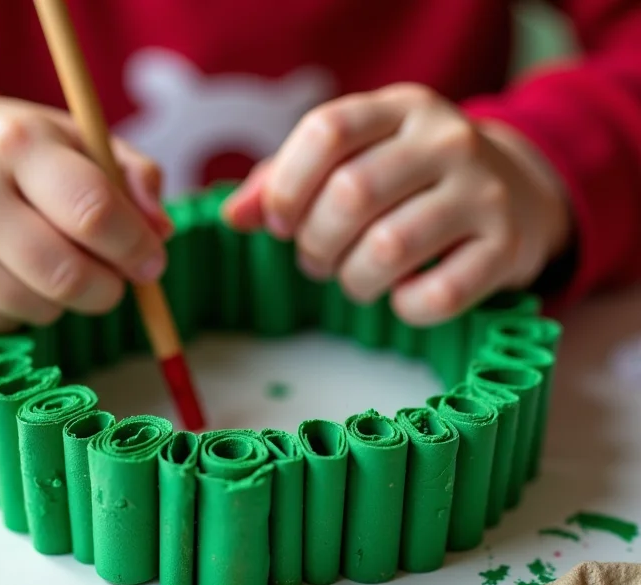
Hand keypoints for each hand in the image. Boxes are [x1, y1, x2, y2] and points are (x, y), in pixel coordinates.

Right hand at [0, 94, 170, 333]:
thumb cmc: (14, 153)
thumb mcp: (77, 140)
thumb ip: (132, 178)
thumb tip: (161, 232)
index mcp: (19, 144)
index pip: (94, 212)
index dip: (136, 248)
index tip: (152, 261)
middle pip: (68, 276)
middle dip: (110, 289)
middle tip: (116, 278)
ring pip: (39, 310)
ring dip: (66, 300)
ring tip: (53, 261)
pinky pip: (4, 326)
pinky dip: (25, 311)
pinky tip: (14, 274)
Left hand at [224, 84, 569, 324]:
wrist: (515, 194)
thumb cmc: (412, 184)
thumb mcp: (356, 160)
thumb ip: (289, 180)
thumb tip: (235, 216)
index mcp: (399, 108)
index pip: (325, 132)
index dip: (286, 188)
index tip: (280, 224)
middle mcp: (445, 139)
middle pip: (350, 195)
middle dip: (315, 244)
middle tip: (317, 260)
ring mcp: (482, 191)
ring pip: (387, 250)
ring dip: (353, 281)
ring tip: (354, 278)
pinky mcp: (505, 245)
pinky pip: (435, 295)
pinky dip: (404, 308)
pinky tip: (401, 296)